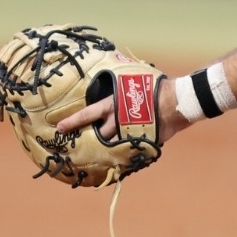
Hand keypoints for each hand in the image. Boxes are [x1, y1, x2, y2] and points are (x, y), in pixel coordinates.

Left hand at [56, 75, 187, 144]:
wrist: (176, 101)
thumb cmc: (155, 86)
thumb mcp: (134, 80)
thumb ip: (124, 86)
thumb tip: (119, 79)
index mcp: (112, 105)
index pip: (87, 114)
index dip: (73, 122)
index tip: (60, 128)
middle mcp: (117, 121)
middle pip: (99, 134)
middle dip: (94, 138)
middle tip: (87, 142)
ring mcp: (129, 133)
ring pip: (113, 145)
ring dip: (110, 147)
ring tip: (106, 151)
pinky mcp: (141, 142)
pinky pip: (130, 151)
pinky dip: (127, 153)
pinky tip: (125, 157)